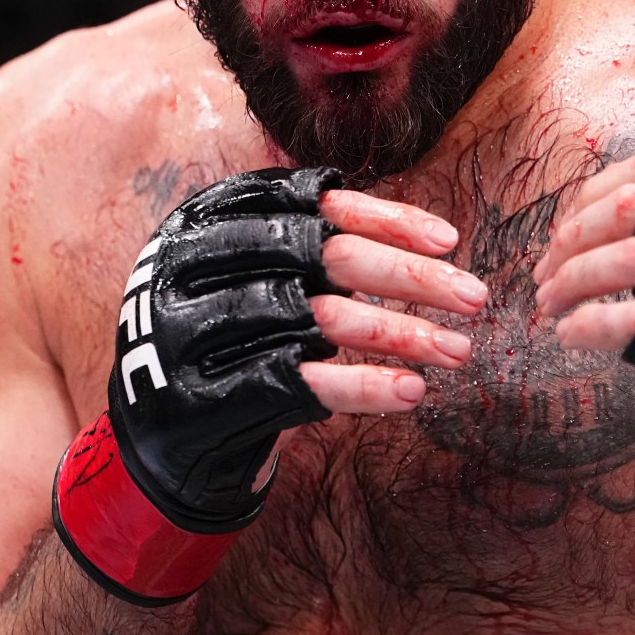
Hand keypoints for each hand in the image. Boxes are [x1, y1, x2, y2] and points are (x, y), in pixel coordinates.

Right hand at [106, 168, 483, 532]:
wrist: (160, 430)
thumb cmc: (232, 338)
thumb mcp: (257, 272)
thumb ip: (315, 243)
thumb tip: (428, 241)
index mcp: (209, 217)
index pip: (313, 204)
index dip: (387, 219)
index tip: (450, 240)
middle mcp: (193, 263)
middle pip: (324, 257)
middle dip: (410, 278)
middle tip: (475, 297)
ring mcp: (193, 329)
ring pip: (319, 320)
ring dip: (401, 335)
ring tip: (457, 350)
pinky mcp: (203, 394)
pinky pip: (299, 384)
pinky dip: (363, 386)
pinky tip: (412, 390)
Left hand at [532, 144, 634, 349]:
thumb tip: (630, 206)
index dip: (593, 200)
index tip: (565, 230)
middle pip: (632, 207)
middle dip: (571, 239)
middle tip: (544, 277)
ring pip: (633, 257)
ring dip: (575, 278)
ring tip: (551, 305)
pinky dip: (594, 326)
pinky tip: (574, 335)